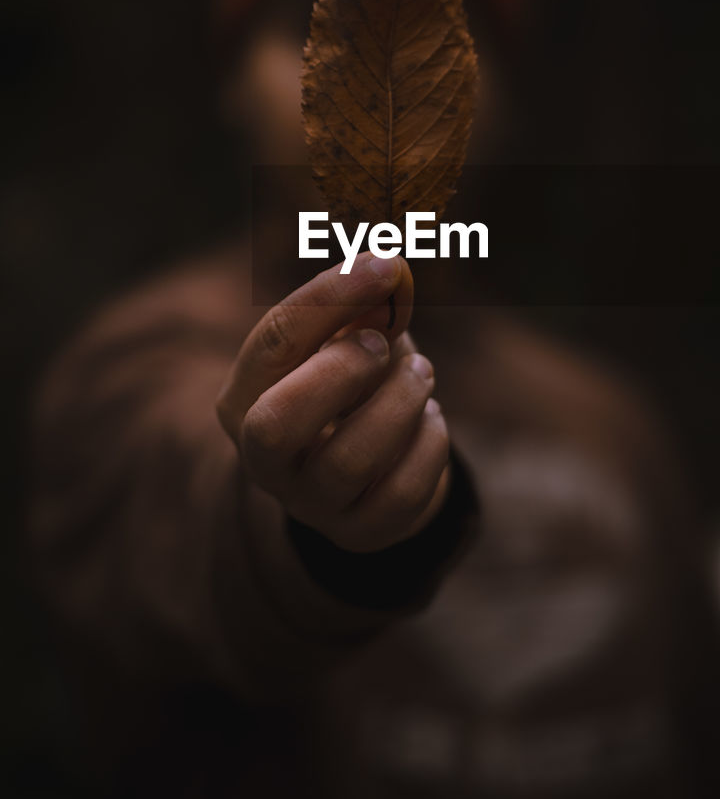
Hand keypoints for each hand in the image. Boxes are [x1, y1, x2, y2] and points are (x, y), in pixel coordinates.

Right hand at [216, 252, 449, 551]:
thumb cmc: (350, 383)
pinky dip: (429, 443)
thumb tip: (392, 274)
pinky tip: (429, 418)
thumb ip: (365, 306)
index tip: (386, 265)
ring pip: (351, 459)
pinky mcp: (360, 532)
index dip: (332, 297)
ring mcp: (310, 504)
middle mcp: (264, 459)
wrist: (370, 466)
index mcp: (244, 399)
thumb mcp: (349, 338)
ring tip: (422, 373)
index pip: (273, 343)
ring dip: (401, 400)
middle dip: (343, 371)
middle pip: (277, 423)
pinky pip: (402, 492)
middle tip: (384, 342)